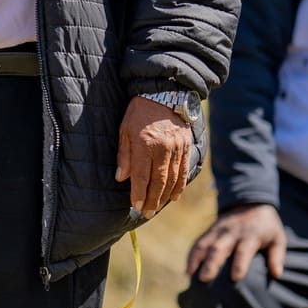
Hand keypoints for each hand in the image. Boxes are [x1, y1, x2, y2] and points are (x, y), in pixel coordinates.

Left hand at [115, 95, 191, 216]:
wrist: (164, 93)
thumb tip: (121, 178)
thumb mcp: (124, 130)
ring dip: (165, 196)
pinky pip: (184, 170)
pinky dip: (180, 185)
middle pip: (158, 181)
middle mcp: (163, 148)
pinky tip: (174, 196)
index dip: (139, 194)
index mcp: (144, 144)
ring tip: (158, 208)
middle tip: (147, 214)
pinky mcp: (186, 146)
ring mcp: (177, 148)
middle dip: (152, 200)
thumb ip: (124, 155)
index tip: (136, 207)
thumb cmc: (139, 112)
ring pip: (173, 178)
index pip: (141, 176)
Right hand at [186, 204, 286, 282]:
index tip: (236, 278)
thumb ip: (277, 256)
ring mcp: (218, 230)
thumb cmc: (267, 227)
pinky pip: (198, 242)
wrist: (251, 202)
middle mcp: (232, 232)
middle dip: (211, 263)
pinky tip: (188, 270)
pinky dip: (192, 255)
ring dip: (196, 258)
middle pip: (219, 247)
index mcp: (250, 235)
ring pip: (205, 244)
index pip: (244, 250)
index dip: (240, 264)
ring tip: (191, 275)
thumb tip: (276, 275)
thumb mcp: (278, 238)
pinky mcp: (210, 231)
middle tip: (205, 278)